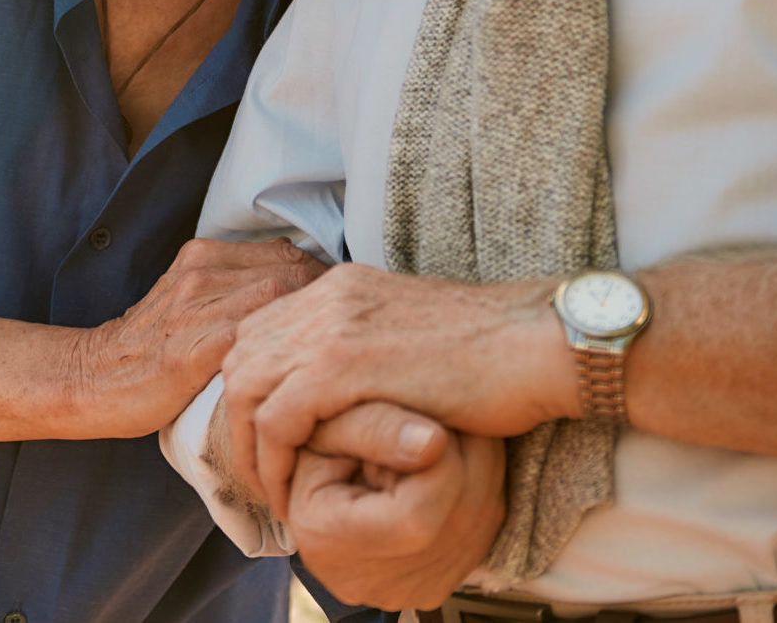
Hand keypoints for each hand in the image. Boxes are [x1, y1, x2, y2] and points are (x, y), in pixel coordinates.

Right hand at [73, 238, 325, 437]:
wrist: (94, 377)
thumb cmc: (152, 348)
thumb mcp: (190, 298)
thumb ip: (235, 285)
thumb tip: (298, 290)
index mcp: (202, 254)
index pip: (287, 252)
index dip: (321, 278)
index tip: (338, 307)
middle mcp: (200, 271)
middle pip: (291, 269)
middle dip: (326, 299)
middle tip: (344, 331)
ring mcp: (195, 307)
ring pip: (278, 296)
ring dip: (312, 323)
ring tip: (330, 350)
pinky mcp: (192, 349)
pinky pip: (253, 338)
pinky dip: (283, 349)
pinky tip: (298, 370)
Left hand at [221, 263, 573, 513]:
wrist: (536, 342)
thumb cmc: (491, 352)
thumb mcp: (409, 338)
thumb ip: (369, 350)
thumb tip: (347, 390)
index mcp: (341, 286)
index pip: (261, 332)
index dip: (255, 391)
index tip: (272, 442)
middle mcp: (327, 296)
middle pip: (242, 356)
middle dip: (240, 421)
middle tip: (264, 474)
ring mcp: (331, 326)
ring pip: (246, 388)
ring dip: (250, 447)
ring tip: (274, 491)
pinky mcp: (342, 364)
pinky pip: (276, 419)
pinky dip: (273, 461)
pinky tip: (292, 492)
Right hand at [288, 404, 505, 609]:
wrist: (327, 486)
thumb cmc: (321, 448)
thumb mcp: (329, 424)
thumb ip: (376, 426)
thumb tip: (436, 441)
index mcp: (330, 544)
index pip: (417, 515)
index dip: (437, 458)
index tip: (426, 423)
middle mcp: (374, 583)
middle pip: (460, 515)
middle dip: (464, 453)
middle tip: (438, 419)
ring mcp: (411, 590)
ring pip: (483, 518)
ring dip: (479, 463)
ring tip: (443, 435)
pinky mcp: (440, 583)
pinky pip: (487, 527)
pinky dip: (482, 485)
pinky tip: (452, 461)